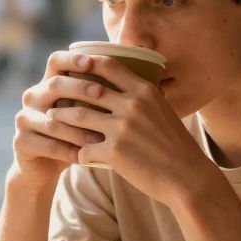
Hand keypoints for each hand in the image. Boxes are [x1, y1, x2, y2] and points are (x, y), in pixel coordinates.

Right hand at [11, 51, 110, 188]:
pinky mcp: (21, 142)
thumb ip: (97, 96)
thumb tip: (133, 77)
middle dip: (79, 88)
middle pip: (54, 85)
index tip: (91, 62)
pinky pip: (48, 145)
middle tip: (101, 93)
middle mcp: (33, 97)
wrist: (45, 167)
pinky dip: (68, 151)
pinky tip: (86, 156)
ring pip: (53, 120)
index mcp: (48, 84)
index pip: (56, 61)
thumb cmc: (73, 135)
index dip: (72, 59)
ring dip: (78, 129)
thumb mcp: (84, 112)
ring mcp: (24, 119)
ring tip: (101, 136)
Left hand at [48, 55, 217, 204]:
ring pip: (78, 116)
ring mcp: (122, 128)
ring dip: (61, 117)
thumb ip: (142, 98)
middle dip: (65, 89)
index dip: (86, 62)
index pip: (108, 65)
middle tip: (51, 92)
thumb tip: (122, 87)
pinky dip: (75, 152)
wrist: (188, 177)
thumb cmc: (176, 146)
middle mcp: (132, 105)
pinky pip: (83, 149)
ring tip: (52, 118)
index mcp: (145, 91)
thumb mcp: (163, 111)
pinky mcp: (115, 153)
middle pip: (86, 88)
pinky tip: (72, 154)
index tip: (72, 66)